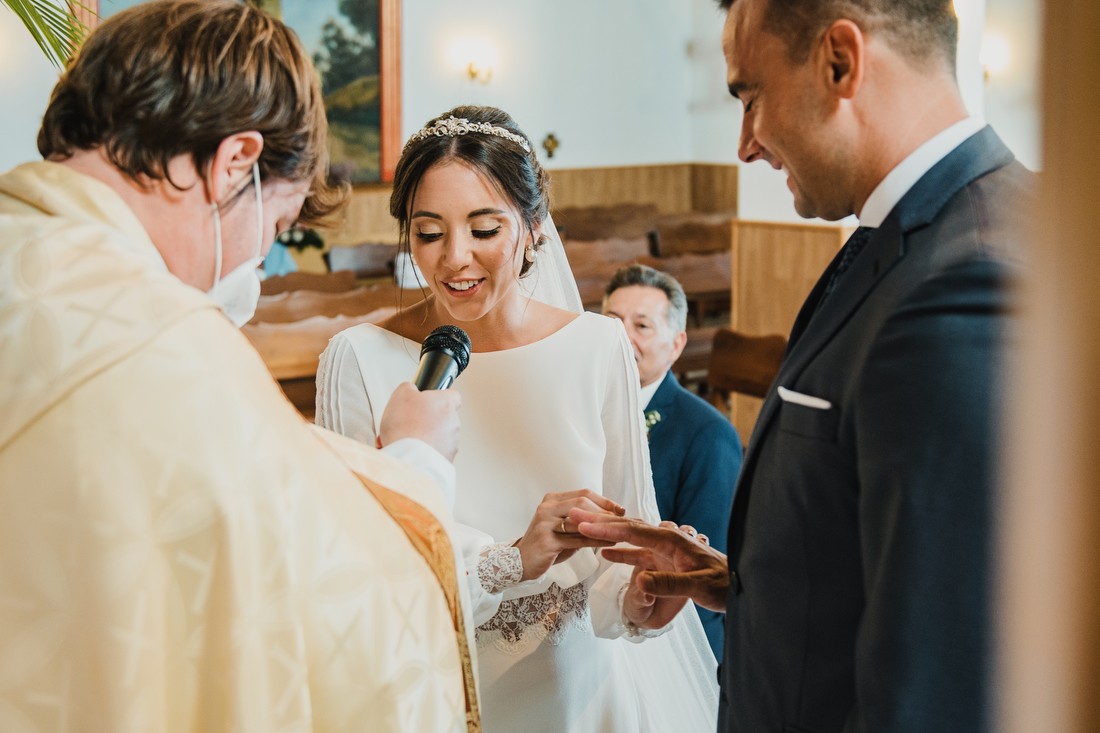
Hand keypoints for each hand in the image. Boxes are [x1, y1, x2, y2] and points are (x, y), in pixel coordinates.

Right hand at [377, 382, 460, 460]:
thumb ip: (409, 387)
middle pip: (442, 417)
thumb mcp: (401, 394)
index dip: (438, 396)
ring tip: (405, 439)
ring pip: (438, 437)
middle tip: (409, 422)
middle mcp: (453, 423)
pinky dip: (422, 452)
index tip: (428, 399)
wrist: (409, 459)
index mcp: (446, 404)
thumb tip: (410, 389)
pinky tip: (408, 452)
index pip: (453, 395)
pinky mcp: (445, 460)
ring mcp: (451, 443)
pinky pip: (434, 453)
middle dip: (427, 420)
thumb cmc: (407, 427)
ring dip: (424, 437)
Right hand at [514, 490, 625, 580]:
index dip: (604, 501)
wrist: (521, 562)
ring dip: (602, 527)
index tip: (621, 509)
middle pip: (582, 502)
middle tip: (622, 520)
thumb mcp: (564, 527)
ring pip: (579, 521)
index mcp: (552, 500)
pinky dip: (593, 541)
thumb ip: (581, 520)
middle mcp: (547, 508)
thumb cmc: (548, 544)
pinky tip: (607, 544)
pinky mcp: (546, 541)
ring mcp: (545, 523)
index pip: (583, 494)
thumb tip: (609, 516)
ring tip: (619, 533)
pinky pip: (575, 539)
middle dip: (604, 511)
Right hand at [569, 509, 729, 618]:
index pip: (633, 531)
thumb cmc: (723, 586)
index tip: (583, 525)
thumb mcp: (698, 587)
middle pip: (627, 527)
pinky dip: (621, 550)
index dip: (607, 528)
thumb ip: (669, 584)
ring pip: (630, 536)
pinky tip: (606, 553)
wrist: (741, 586)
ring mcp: (666, 548)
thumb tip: (639, 581)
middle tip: (574, 516)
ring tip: (582, 528)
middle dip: (600, 522)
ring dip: (607, 534)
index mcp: (672, 540)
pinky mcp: (667, 559)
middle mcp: (667, 538)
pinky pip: (638, 551)